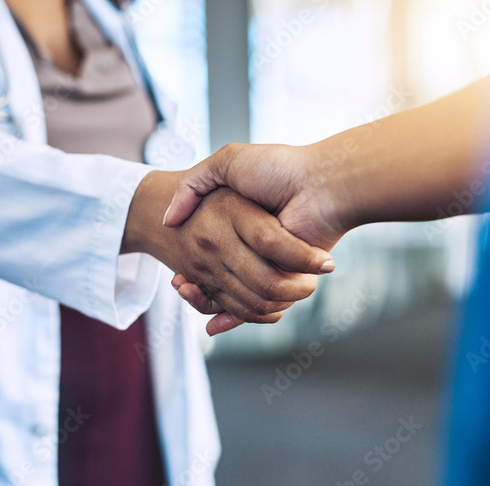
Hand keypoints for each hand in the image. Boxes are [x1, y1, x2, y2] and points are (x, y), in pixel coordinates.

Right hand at [162, 144, 353, 332]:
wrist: (321, 182)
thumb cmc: (276, 167)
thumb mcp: (226, 161)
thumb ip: (192, 183)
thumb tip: (169, 219)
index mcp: (237, 223)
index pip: (205, 253)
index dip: (188, 265)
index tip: (176, 274)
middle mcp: (251, 247)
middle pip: (215, 278)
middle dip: (196, 286)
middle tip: (182, 284)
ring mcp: (265, 263)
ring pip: (230, 295)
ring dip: (206, 301)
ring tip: (187, 290)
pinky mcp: (282, 276)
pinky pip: (253, 304)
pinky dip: (231, 317)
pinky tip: (211, 321)